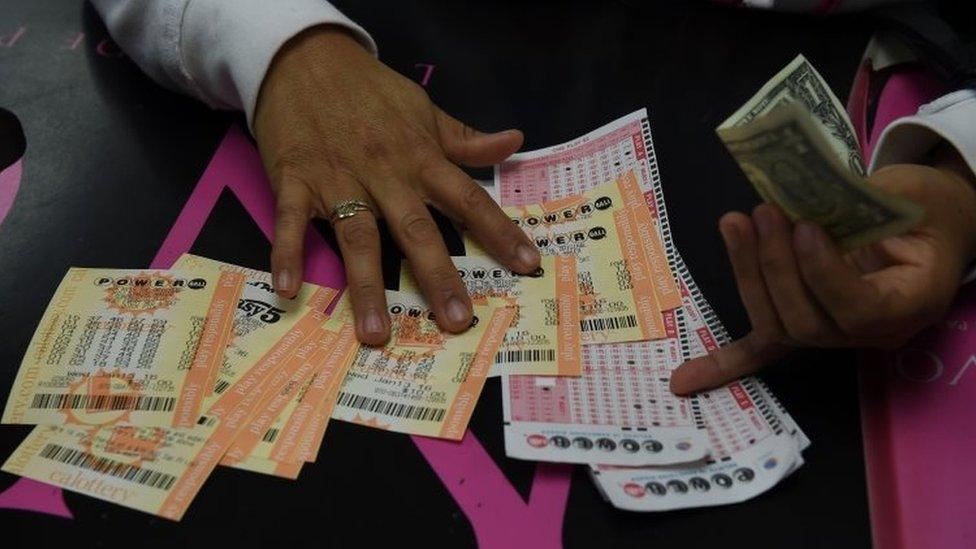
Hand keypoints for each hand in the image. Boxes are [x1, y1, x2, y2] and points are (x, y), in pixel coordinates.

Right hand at [253, 26, 540, 343]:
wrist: (305, 58)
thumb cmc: (370, 91)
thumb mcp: (424, 109)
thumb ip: (465, 138)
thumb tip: (514, 142)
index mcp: (421, 158)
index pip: (468, 199)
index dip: (499, 231)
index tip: (526, 265)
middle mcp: (385, 174)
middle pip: (416, 230)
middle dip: (438, 276)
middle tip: (456, 321)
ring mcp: (338, 180)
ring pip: (357, 238)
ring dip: (366, 287)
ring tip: (376, 333)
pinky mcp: (295, 181)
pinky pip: (291, 222)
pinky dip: (287, 254)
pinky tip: (288, 291)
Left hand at [671, 149, 975, 394]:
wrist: (931, 224)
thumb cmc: (924, 207)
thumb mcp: (907, 193)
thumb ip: (862, 200)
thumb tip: (796, 193)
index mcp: (911, 303)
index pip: (858, 309)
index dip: (823, 273)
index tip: (806, 228)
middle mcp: (871, 333)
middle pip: (807, 323)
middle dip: (775, 267)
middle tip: (764, 213)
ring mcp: (835, 336)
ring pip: (778, 326)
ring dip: (748, 274)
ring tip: (735, 223)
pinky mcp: (805, 327)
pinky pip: (763, 351)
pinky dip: (723, 362)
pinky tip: (684, 380)